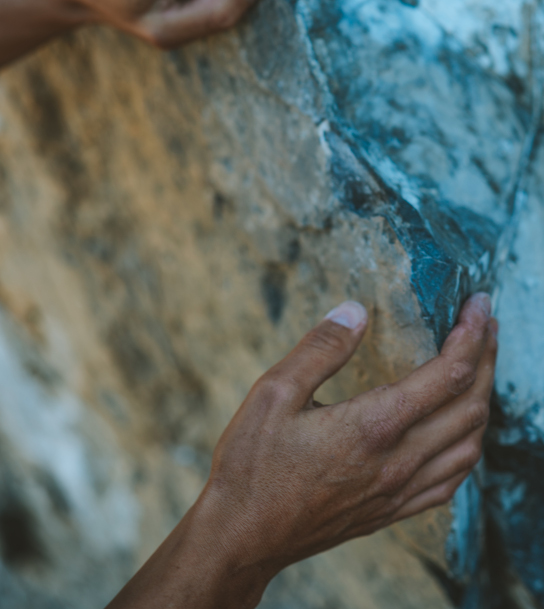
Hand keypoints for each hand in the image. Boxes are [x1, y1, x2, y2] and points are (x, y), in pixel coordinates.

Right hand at [108, 294, 496, 608]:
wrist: (243, 537)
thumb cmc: (252, 465)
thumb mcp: (273, 392)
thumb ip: (320, 349)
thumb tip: (356, 310)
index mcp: (373, 426)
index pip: (447, 374)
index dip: (471, 334)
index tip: (477, 303)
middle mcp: (397, 461)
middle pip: (470, 405)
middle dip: (487, 358)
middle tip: (486, 324)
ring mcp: (398, 491)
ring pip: (469, 444)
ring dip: (482, 399)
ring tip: (479, 367)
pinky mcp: (392, 511)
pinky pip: (451, 480)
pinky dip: (468, 446)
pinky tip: (459, 432)